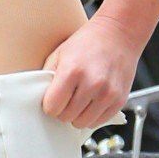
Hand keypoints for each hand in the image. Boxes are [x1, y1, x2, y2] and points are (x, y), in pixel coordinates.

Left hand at [41, 14, 140, 128]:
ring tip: (79, 98)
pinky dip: (92, 116)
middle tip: (66, 96)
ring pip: (82, 123)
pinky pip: (99, 122)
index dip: (49, 104)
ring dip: (77, 115)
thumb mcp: (60, 53)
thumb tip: (39, 98)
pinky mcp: (119, 100)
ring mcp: (107, 94)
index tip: (52, 98)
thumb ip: (48, 76)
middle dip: (63, 109)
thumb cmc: (86, 42)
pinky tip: (92, 100)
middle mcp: (91, 84)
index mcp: (71, 71)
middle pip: (66, 117)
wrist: (117, 33)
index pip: (52, 107)